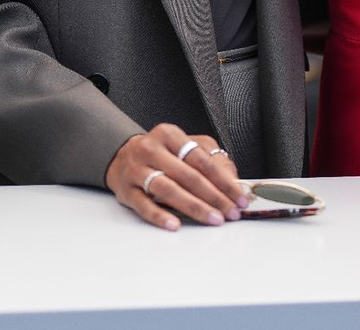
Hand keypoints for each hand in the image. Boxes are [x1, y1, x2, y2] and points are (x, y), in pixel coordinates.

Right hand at [105, 123, 247, 230]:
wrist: (121, 156)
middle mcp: (152, 149)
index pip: (201, 158)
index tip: (238, 196)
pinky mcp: (127, 190)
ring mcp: (137, 169)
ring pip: (168, 189)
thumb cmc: (160, 153)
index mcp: (169, 135)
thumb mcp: (183, 146)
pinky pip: (144, 205)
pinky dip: (160, 215)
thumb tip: (231, 180)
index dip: (223, 180)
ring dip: (194, 207)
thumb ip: (209, 158)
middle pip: (187, 175)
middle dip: (214, 196)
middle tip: (231, 212)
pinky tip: (175, 224)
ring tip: (213, 219)